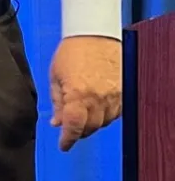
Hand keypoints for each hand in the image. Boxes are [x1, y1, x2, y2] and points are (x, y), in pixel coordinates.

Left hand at [49, 35, 121, 150]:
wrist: (95, 34)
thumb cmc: (72, 52)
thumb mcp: (56, 75)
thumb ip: (57, 101)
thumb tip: (57, 123)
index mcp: (78, 95)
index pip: (74, 127)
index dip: (68, 139)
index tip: (63, 145)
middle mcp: (98, 99)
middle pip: (90, 128)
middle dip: (78, 132)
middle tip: (69, 129)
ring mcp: (113, 97)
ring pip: (103, 123)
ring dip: (91, 124)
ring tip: (81, 116)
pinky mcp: (123, 93)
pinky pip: (114, 113)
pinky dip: (104, 115)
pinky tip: (95, 109)